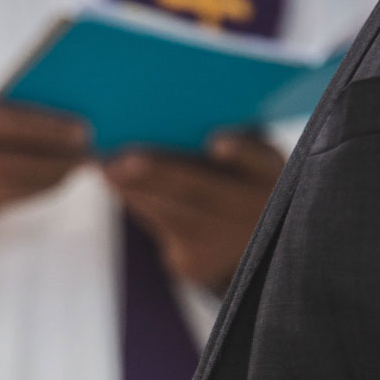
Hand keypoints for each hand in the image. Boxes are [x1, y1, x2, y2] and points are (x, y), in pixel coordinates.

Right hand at [0, 72, 88, 239]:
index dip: (48, 130)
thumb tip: (35, 105)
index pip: (4, 125)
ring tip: (70, 171)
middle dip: (57, 164)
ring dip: (45, 185)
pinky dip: (18, 198)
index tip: (81, 131)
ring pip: (8, 196)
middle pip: (13, 167)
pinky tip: (37, 187)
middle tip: (87, 156)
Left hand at [103, 134, 284, 291]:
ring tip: (106, 166)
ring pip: (173, 213)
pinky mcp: (194, 263)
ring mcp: (224, 243)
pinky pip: (158, 228)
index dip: (242, 154)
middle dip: (160, 174)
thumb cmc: (242, 180)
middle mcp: (253, 211)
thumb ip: (235, 140)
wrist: (247, 244)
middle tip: (122, 159)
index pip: (261, 162)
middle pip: (202, 190)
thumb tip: (186, 117)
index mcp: (272, 176)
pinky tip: (114, 184)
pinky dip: (135, 203)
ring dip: (134, 189)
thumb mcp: (252, 159)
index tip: (218, 144)